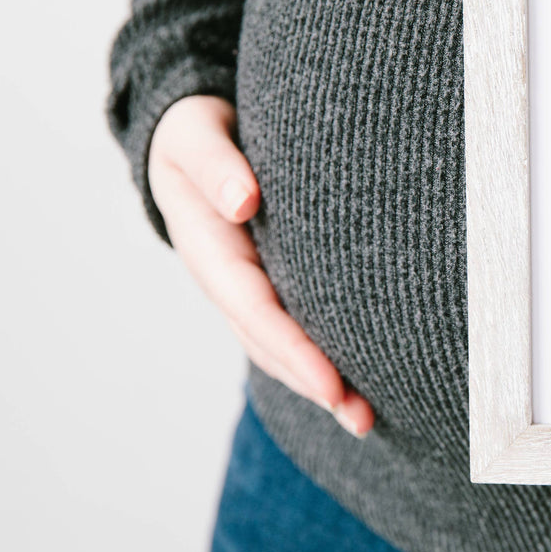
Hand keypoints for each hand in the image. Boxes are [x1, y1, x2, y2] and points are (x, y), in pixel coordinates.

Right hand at [148, 94, 373, 437]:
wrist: (185, 135)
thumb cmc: (195, 132)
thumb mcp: (196, 136)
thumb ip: (217, 165)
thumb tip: (242, 200)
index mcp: (210, 248)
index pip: (256, 309)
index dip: (293, 349)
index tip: (331, 384)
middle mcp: (225, 278)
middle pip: (269, 343)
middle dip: (314, 384)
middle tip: (363, 418)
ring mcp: (242, 287)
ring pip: (277, 346)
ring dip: (318, 384)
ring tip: (365, 418)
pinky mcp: (262, 283)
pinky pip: (286, 328)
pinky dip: (314, 359)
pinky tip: (351, 381)